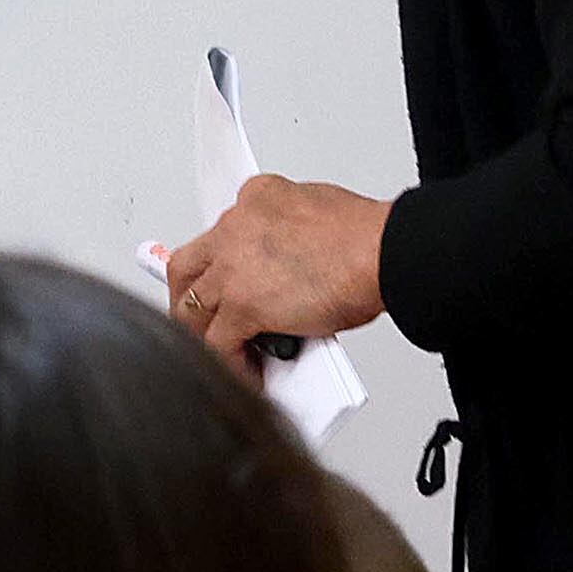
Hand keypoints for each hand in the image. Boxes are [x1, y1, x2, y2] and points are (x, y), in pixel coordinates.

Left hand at [159, 175, 389, 371]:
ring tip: (215, 350)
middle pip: (189, 265)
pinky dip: (227, 362)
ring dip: (200, 331)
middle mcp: (237, 227)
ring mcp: (234, 267)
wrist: (383, 253)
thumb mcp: (318, 212)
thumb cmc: (366, 238)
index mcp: (257, 198)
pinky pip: (217, 343)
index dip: (222, 261)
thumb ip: (292, 234)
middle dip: (189, 294)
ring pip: (192, 305)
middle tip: (200, 317)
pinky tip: (243, 373)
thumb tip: (291, 261)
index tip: (227, 276)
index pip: (223, 231)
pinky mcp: (243, 305)